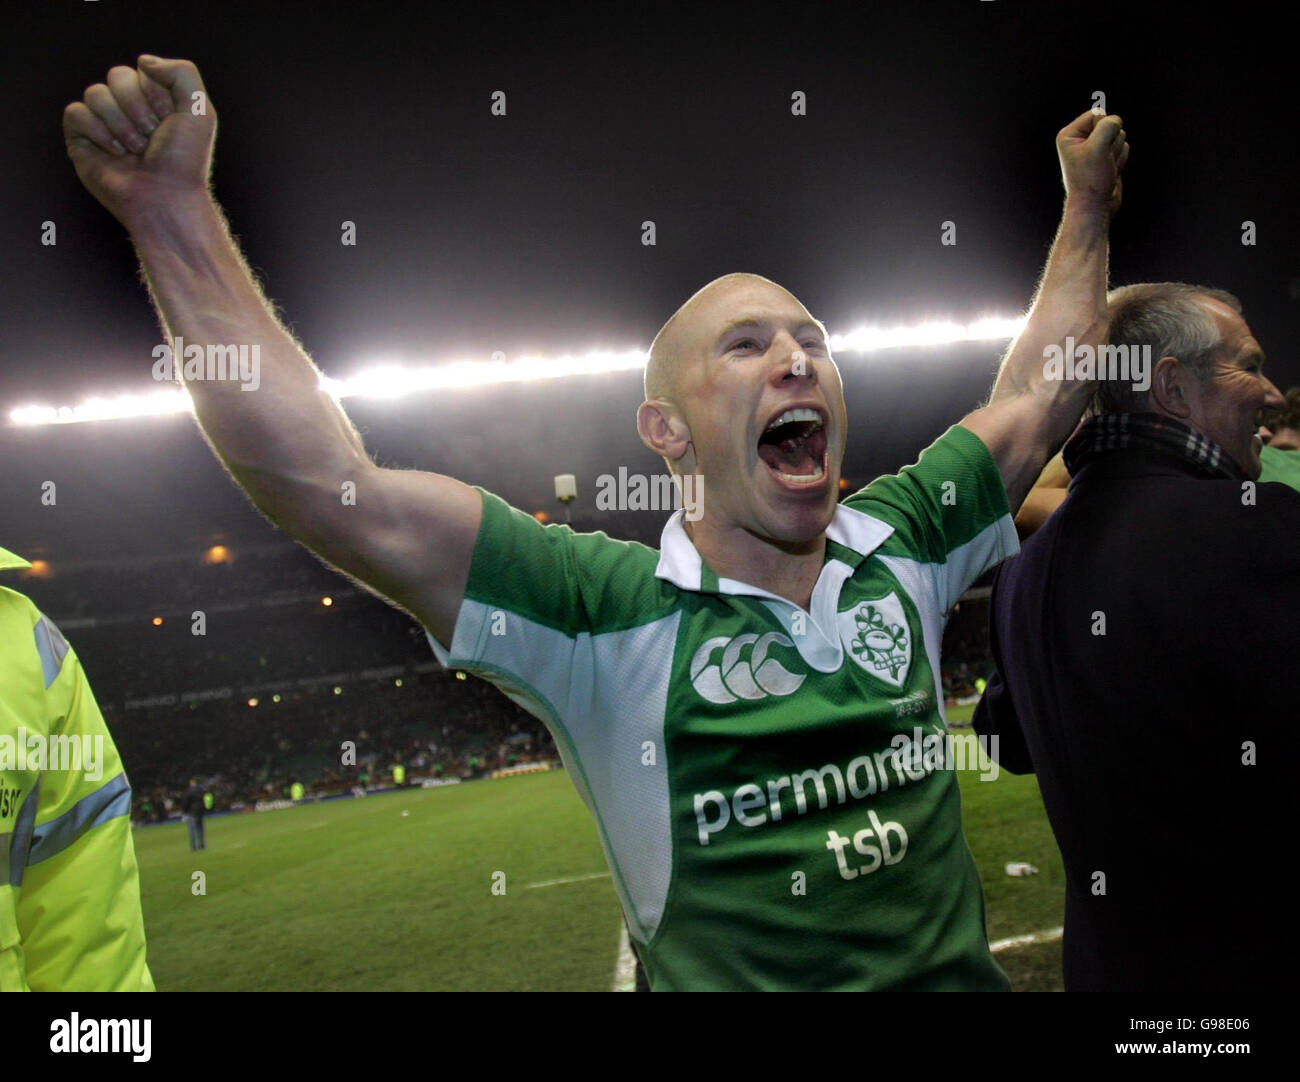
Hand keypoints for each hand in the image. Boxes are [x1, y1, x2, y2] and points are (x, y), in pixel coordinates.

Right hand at [63, 55, 215, 226]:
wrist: (166, 197)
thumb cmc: (184, 160)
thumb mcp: (200, 111)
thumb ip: (182, 72)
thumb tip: (143, 61)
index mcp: (156, 99)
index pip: (143, 70)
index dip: (157, 95)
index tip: (169, 121)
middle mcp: (129, 108)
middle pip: (117, 75)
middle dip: (138, 108)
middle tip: (152, 136)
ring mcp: (104, 123)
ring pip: (96, 93)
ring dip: (121, 124)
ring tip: (136, 149)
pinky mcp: (82, 139)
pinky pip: (75, 112)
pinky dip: (98, 132)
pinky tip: (116, 153)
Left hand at [1056, 109, 1128, 215]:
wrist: (1094, 206)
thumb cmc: (1091, 179)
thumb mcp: (1098, 148)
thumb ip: (1108, 126)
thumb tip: (1116, 121)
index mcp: (1069, 135)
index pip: (1097, 114)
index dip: (1104, 128)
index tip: (1097, 148)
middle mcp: (1080, 140)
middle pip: (1111, 124)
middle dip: (1112, 143)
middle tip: (1100, 162)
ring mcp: (1094, 149)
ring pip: (1119, 136)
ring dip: (1117, 153)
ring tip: (1104, 168)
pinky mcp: (1106, 157)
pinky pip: (1124, 147)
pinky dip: (1121, 160)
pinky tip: (1110, 171)